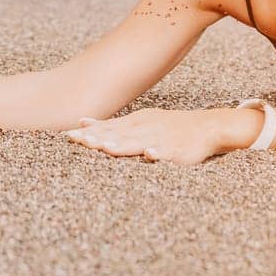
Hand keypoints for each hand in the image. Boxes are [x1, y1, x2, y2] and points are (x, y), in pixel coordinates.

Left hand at [65, 107, 226, 165]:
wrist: (208, 126)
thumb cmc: (170, 126)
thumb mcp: (140, 120)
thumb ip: (112, 124)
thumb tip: (82, 121)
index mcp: (135, 123)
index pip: (108, 128)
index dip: (88, 132)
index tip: (68, 136)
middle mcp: (145, 129)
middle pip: (117, 135)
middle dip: (97, 138)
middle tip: (77, 141)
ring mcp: (161, 139)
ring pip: (138, 143)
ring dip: (122, 145)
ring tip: (106, 148)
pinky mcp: (178, 150)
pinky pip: (167, 152)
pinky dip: (158, 152)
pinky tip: (149, 154)